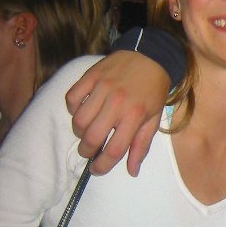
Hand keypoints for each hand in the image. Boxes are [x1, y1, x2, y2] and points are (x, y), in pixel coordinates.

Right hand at [65, 52, 170, 176]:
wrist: (151, 55)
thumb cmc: (154, 89)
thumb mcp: (154, 118)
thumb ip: (142, 145)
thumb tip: (132, 171)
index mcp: (135, 115)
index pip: (114, 149)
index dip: (103, 165)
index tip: (97, 170)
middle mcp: (117, 103)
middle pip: (92, 137)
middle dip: (87, 151)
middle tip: (90, 151)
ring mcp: (101, 88)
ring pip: (78, 120)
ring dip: (80, 132)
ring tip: (88, 131)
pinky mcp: (90, 76)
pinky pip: (71, 98)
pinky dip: (73, 109)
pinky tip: (83, 110)